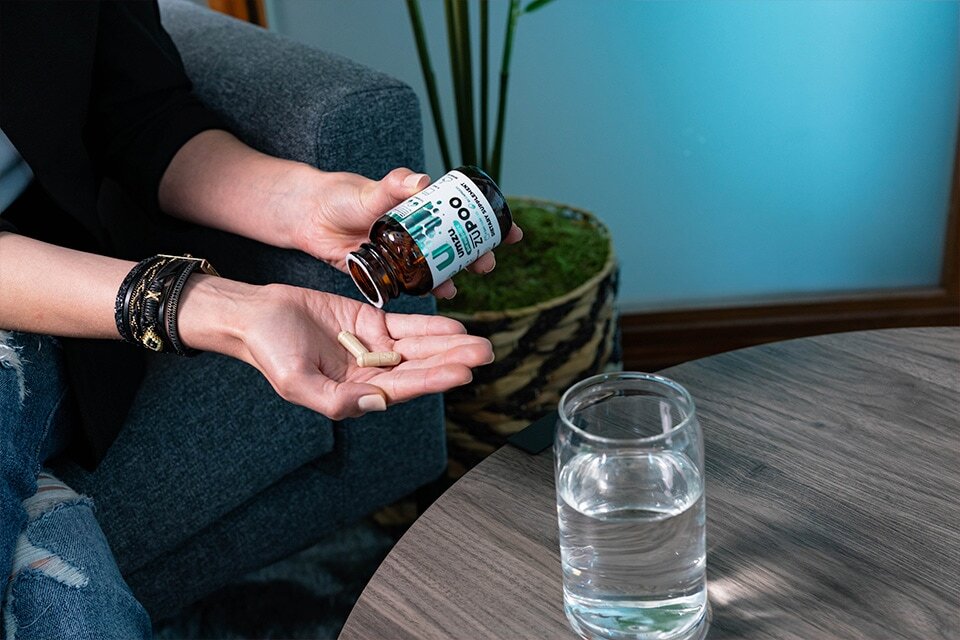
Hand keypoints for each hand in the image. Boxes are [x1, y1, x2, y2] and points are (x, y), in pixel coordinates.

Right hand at [180, 277, 492, 419]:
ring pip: (419, 347)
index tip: (462, 373)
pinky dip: (430, 327)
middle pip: (420, 368)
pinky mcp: (370, 324)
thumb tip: (375, 403)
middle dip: (453, 362)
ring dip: (449, 345)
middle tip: (486, 354)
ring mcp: (372, 348)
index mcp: (354, 393)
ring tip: (481, 343)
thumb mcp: (296, 382)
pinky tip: (455, 328)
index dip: (433, 379)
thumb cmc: (269, 352)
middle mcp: (369, 373)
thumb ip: (335, 400)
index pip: (403, 387)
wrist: (256, 315)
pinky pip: (406, 326)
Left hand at [292, 167, 522, 298]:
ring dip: (453, 276)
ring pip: (436, 268)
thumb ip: (395, 185)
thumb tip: (423, 180)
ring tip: (460, 285)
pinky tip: (435, 295)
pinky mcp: (384, 274)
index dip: (490, 225)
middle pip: (456, 247)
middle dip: (477, 256)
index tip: (513, 232)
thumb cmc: (341, 196)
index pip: (463, 217)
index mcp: (420, 210)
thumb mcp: (371, 190)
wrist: (308, 217)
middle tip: (487, 264)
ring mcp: (401, 255)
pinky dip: (424, 290)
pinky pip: (409, 286)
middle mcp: (416, 234)